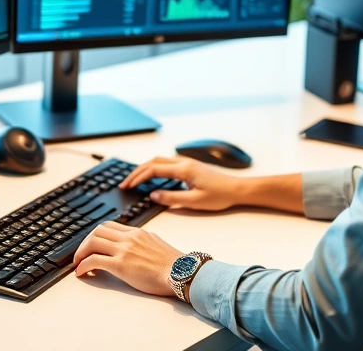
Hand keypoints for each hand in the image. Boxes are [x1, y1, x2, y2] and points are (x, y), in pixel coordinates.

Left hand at [73, 221, 182, 296]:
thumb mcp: (156, 245)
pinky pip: (94, 260)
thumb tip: (133, 250)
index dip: (96, 234)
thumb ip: (142, 243)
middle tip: (81, 254)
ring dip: (81, 252)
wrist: (182, 272)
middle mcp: (129, 237)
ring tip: (78, 263)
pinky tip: (82, 273)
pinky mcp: (121, 264)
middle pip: (97, 231)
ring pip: (92, 242)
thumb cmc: (174, 265)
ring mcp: (124, 249)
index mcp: (138, 232)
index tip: (91, 244)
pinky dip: (83, 265)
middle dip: (85, 242)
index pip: (110, 226)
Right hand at [119, 156, 243, 210]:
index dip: (138, 178)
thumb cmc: (220, 195)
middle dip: (137, 172)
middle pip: (153, 162)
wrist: (238, 189)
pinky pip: (167, 164)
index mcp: (183, 169)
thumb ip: (171, 198)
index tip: (127, 186)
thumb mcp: (194, 201)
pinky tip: (152, 178)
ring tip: (134, 181)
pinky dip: (154, 169)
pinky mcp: (190, 166)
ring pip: (159, 161)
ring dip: (145, 169)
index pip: (153, 170)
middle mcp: (183, 162)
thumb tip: (152, 195)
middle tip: (125, 183)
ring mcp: (187, 163)